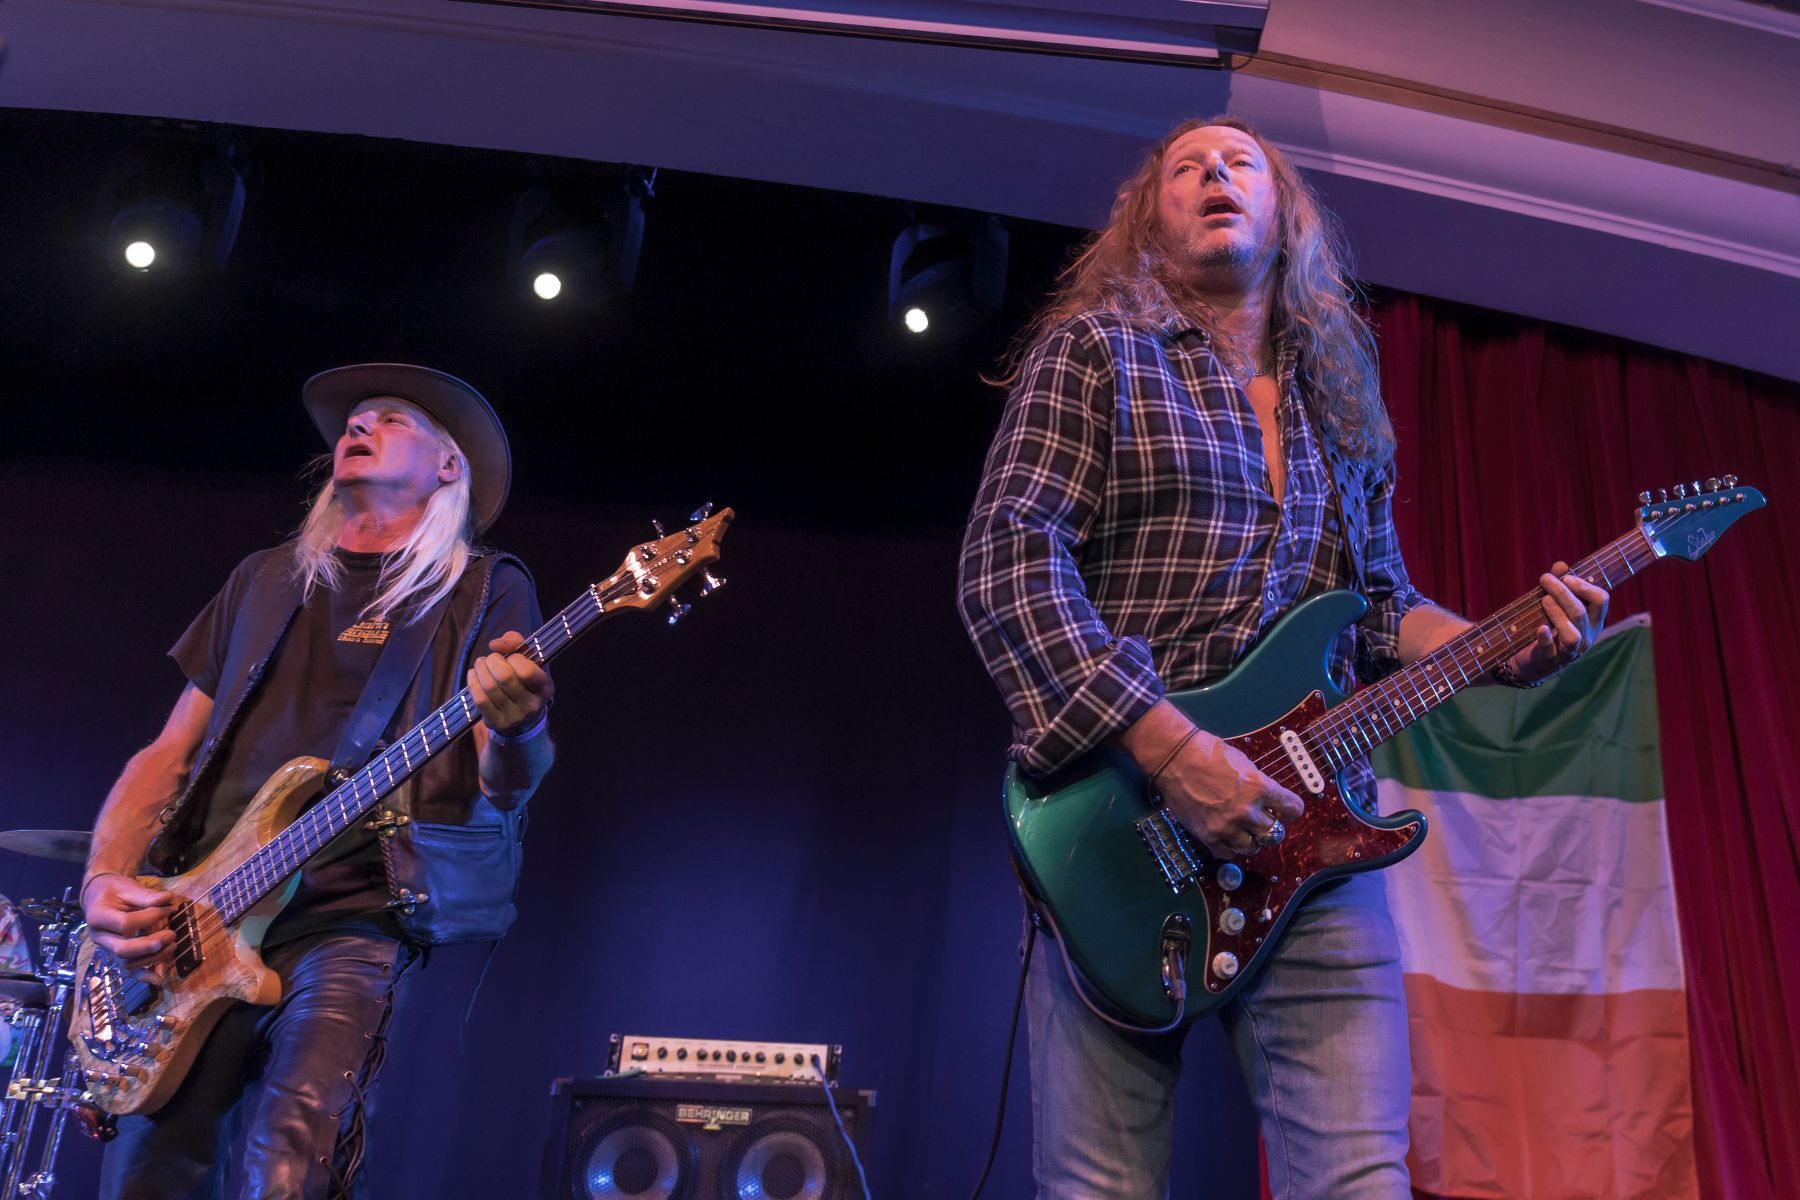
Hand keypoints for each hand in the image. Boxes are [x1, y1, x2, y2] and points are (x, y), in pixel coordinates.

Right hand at [82, 873, 175, 970]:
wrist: (100, 896)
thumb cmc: (114, 891)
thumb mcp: (128, 887)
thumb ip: (147, 895)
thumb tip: (168, 900)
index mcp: (98, 916)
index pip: (125, 924)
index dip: (149, 918)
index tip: (168, 908)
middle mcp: (99, 937)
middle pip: (123, 950)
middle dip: (150, 945)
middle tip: (171, 935)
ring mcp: (106, 948)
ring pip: (127, 963)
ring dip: (153, 958)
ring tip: (172, 944)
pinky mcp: (116, 955)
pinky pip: (127, 970)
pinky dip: (142, 976)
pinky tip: (158, 980)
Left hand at [469, 631, 553, 736]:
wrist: (524, 717)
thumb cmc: (524, 681)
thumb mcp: (528, 661)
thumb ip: (515, 643)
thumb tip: (494, 644)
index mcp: (544, 687)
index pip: (526, 671)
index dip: (514, 659)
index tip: (511, 658)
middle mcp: (531, 705)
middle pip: (504, 677)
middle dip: (492, 661)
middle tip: (490, 658)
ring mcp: (514, 717)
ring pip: (489, 687)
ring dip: (480, 670)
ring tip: (480, 664)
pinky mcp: (496, 723)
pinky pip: (480, 699)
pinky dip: (472, 683)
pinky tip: (473, 675)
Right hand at [1154, 732, 1304, 859]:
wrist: (1174, 757)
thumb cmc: (1207, 752)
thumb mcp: (1243, 761)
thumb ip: (1257, 783)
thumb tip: (1265, 797)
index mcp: (1260, 787)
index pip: (1292, 808)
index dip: (1291, 809)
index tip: (1287, 811)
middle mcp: (1247, 810)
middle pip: (1273, 832)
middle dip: (1269, 825)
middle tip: (1262, 821)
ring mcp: (1227, 825)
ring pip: (1251, 847)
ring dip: (1249, 839)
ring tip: (1242, 831)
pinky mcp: (1208, 835)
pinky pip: (1227, 853)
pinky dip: (1229, 847)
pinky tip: (1226, 836)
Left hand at [1503, 562, 1609, 684]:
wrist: (1536, 662)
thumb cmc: (1552, 627)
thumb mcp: (1558, 604)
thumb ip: (1561, 584)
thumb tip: (1560, 565)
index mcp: (1593, 620)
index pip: (1601, 600)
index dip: (1585, 586)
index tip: (1566, 577)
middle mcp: (1587, 636)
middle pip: (1581, 613)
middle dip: (1563, 593)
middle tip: (1545, 579)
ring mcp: (1571, 651)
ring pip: (1572, 634)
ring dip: (1557, 615)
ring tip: (1544, 600)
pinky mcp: (1552, 661)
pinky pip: (1551, 651)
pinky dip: (1546, 639)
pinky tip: (1540, 628)